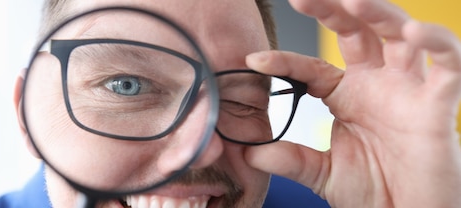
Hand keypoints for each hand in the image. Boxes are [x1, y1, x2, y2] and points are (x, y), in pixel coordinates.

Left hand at [244, 0, 460, 206]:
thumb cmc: (374, 192)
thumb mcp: (322, 173)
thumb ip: (290, 160)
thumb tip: (250, 153)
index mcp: (347, 95)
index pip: (311, 67)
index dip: (284, 62)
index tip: (254, 60)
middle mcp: (377, 84)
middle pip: (357, 33)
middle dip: (334, 11)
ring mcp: (408, 90)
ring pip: (399, 36)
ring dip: (380, 14)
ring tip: (354, 2)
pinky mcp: (439, 105)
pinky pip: (448, 66)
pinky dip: (438, 43)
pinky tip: (415, 32)